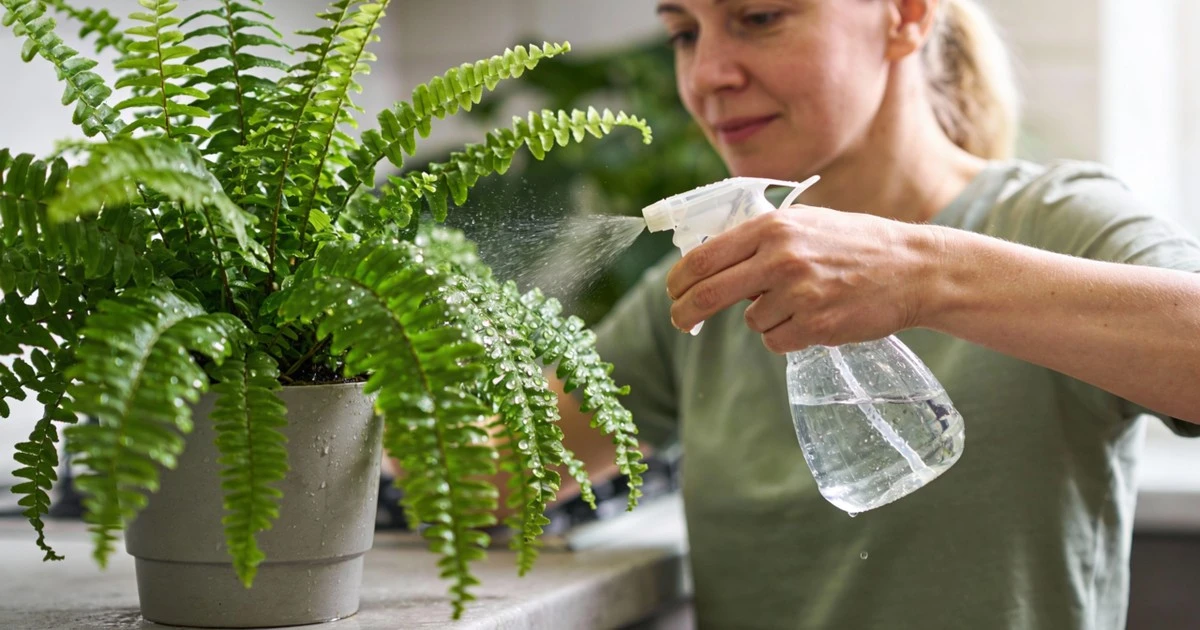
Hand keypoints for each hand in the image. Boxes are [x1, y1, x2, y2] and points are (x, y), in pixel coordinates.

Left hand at [664, 206, 940, 352]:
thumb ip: (759, 239)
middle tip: (681, 322)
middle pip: (709, 294)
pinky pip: (776, 341)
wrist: (912, 268)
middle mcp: (781, 257)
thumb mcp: (804, 223)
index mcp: (773, 227)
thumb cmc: (855, 244)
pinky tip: (815, 317)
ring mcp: (799, 293)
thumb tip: (709, 261)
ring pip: (751, 321)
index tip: (673, 292)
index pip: (703, 257)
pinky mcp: (816, 324)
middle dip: (686, 313)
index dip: (680, 280)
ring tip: (803, 301)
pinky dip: (787, 336)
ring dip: (766, 318)